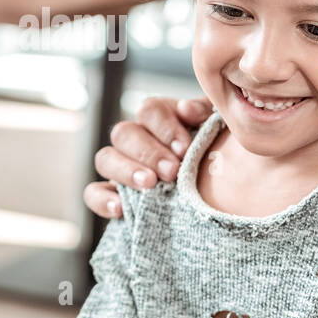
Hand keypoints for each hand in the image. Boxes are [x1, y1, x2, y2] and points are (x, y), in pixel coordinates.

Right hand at [84, 96, 212, 218]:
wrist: (224, 192)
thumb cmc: (218, 156)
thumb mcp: (218, 130)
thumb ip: (205, 113)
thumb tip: (186, 108)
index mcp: (162, 119)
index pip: (150, 110)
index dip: (165, 127)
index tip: (184, 148)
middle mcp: (137, 138)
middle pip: (124, 133)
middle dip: (148, 152)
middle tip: (171, 171)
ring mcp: (121, 166)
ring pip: (105, 158)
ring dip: (126, 170)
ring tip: (150, 184)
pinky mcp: (113, 194)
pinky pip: (93, 192)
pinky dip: (102, 199)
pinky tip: (120, 209)